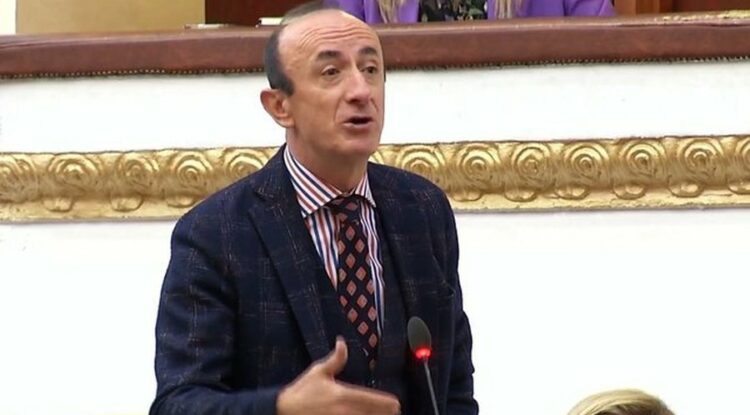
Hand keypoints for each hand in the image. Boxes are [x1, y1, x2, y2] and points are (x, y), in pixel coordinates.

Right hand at [276, 337, 399, 414]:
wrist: (283, 409)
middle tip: (395, 412)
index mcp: (342, 394)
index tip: (396, 404)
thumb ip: (336, 359)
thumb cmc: (302, 390)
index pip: (371, 400)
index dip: (387, 403)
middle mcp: (343, 411)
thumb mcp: (318, 371)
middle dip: (385, 414)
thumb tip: (342, 342)